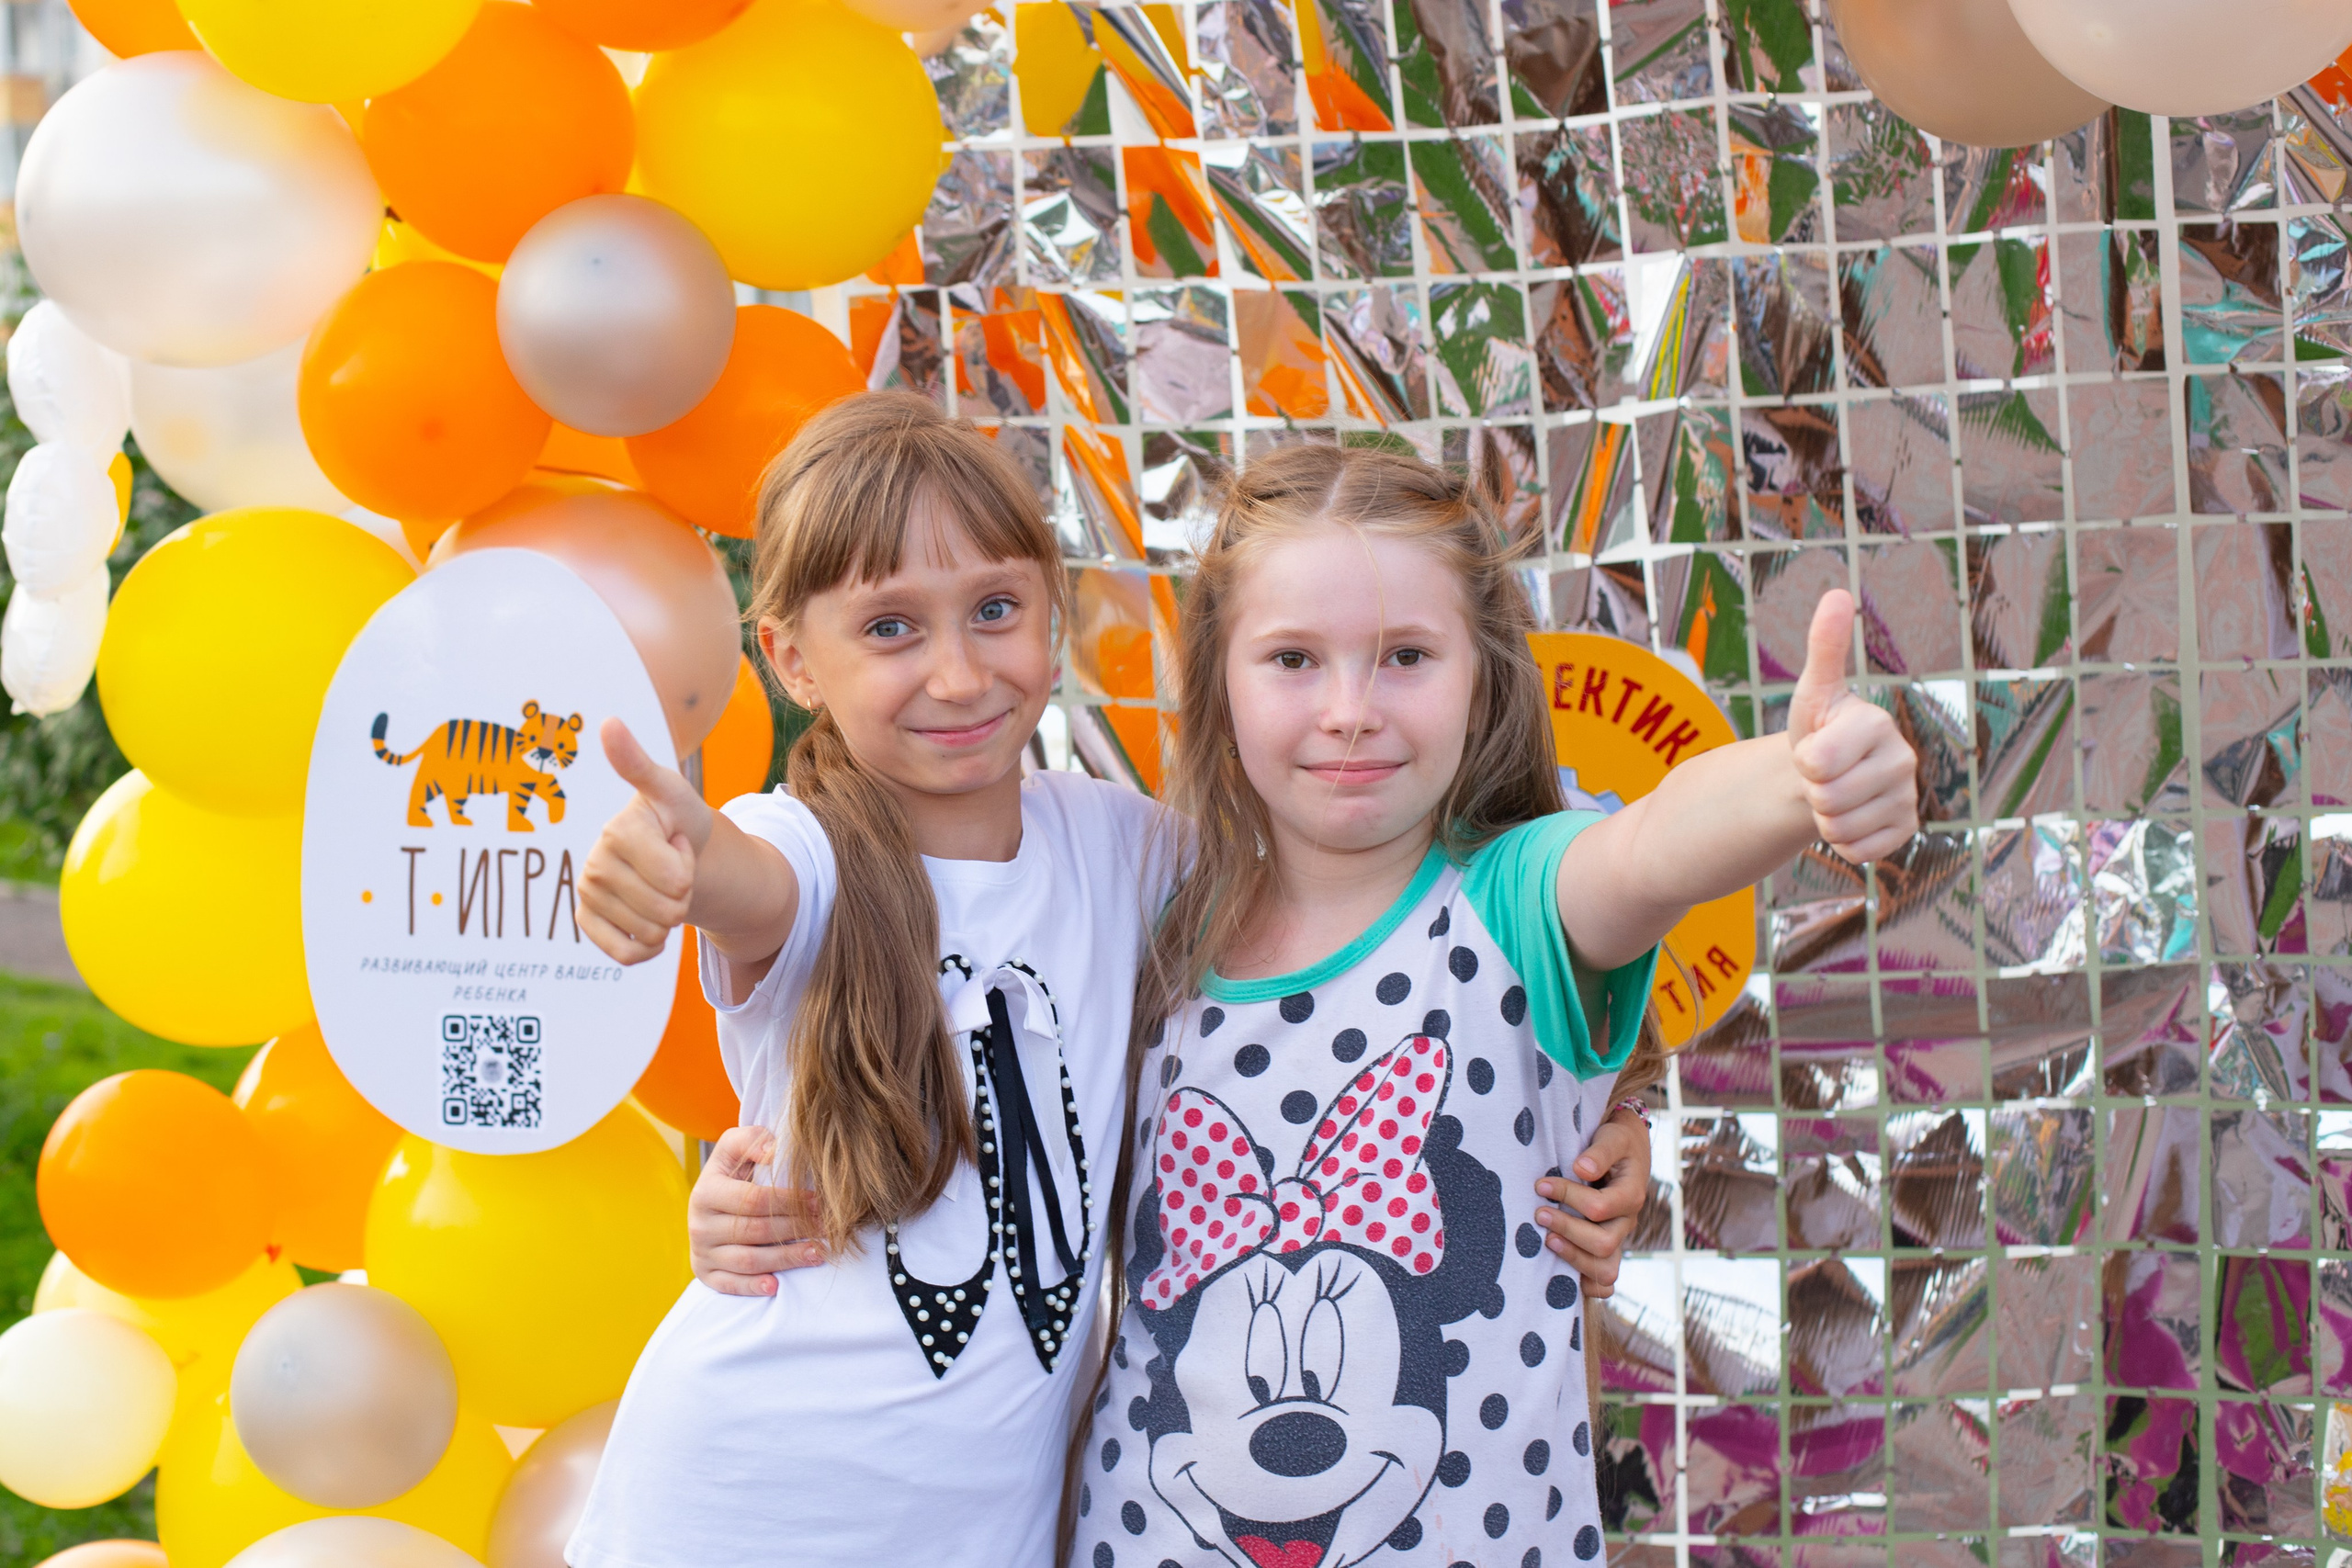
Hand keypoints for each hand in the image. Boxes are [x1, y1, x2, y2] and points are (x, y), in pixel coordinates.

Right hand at [579, 717, 717, 964]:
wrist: (673, 848)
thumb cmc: (676, 818)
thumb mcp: (671, 791)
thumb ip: (640, 764)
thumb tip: (608, 722)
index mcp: (617, 831)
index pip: (676, 879)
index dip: (689, 865)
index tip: (677, 841)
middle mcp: (594, 863)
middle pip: (667, 910)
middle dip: (683, 892)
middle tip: (672, 865)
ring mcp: (588, 894)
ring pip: (652, 934)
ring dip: (669, 916)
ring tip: (659, 883)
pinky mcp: (586, 922)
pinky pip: (627, 956)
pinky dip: (649, 947)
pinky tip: (649, 922)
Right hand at [689, 1126, 826, 1296]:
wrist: (711, 1200)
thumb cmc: (734, 1171)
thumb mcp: (737, 1146)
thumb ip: (753, 1140)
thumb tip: (771, 1152)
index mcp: (706, 1191)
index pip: (754, 1200)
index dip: (791, 1202)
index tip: (820, 1202)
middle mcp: (699, 1224)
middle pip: (755, 1231)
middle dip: (796, 1230)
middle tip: (826, 1229)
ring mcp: (701, 1251)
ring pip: (748, 1260)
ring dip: (786, 1259)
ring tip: (817, 1253)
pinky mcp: (705, 1272)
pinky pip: (729, 1284)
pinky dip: (752, 1287)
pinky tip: (776, 1286)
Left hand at [1532, 1105, 1653, 1298]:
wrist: (1626, 1150)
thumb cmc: (1617, 1142)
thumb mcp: (1613, 1138)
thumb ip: (1600, 1153)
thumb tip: (1581, 1169)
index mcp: (1631, 1195)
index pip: (1600, 1207)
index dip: (1568, 1198)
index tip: (1541, 1185)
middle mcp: (1626, 1222)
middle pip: (1603, 1243)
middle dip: (1567, 1230)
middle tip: (1539, 1215)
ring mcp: (1618, 1238)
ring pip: (1604, 1269)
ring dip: (1572, 1258)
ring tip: (1546, 1240)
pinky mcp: (1607, 1248)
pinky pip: (1604, 1281)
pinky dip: (1587, 1285)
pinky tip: (1563, 1276)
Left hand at [1785, 589, 1918, 864]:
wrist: (1826, 773)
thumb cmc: (1818, 727)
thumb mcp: (1814, 690)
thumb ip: (1825, 647)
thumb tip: (1838, 593)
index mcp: (1877, 725)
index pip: (1816, 763)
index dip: (1803, 760)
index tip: (1814, 746)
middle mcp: (1903, 760)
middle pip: (1827, 799)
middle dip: (1812, 790)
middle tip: (1823, 774)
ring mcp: (1908, 798)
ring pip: (1840, 827)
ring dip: (1825, 817)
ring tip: (1834, 792)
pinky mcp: (1907, 830)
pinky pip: (1857, 852)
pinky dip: (1843, 841)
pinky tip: (1850, 816)